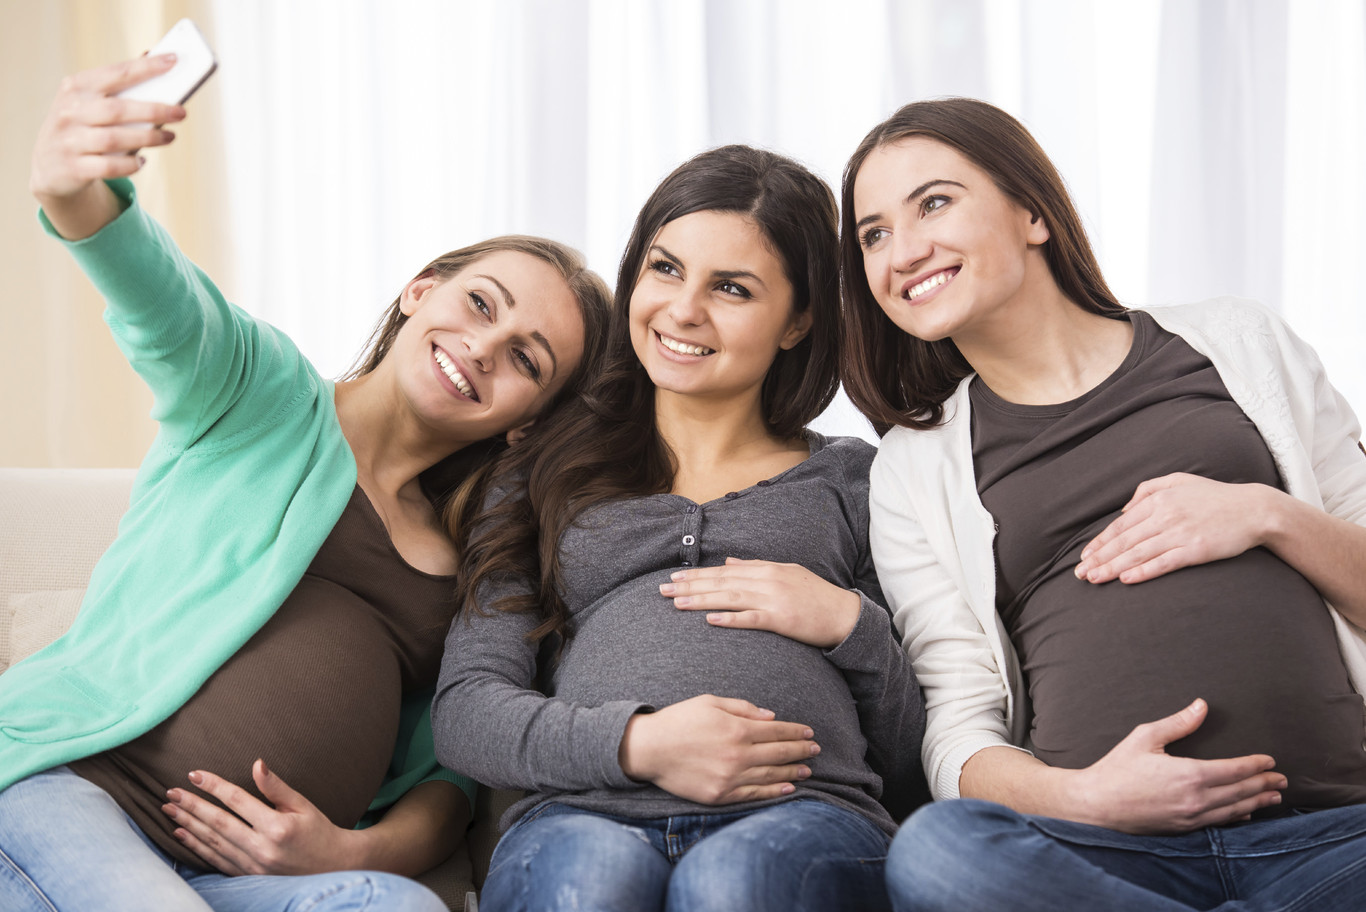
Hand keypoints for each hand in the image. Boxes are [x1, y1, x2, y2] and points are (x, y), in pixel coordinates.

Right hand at [31, 54, 185, 237]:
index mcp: (76, 87)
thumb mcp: (88, 101)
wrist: (48, 165)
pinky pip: (110, 166)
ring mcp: (70, 140)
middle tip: (181, 112)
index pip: (115, 74)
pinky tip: (143, 161)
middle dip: (154, 110)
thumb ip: (118, 85)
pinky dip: (130, 165)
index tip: (173, 61)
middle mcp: (70, 111)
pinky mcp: (74, 167)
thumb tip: (154, 59)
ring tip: (170, 136)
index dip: (145, 68)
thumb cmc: (81, 126)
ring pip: (115, 139)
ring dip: (149, 138)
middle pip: (118, 109)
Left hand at [162, 759, 362, 875]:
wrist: (333, 867)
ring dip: (188, 824)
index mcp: (278, 826)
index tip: (194, 774)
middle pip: (218, 823)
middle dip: (192, 805)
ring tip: (169, 810)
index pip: (237, 801)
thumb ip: (276, 786)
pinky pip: (215, 860)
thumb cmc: (319, 831)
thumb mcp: (303, 804)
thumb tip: (256, 763)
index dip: (214, 786)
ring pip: (212, 842)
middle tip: (170, 792)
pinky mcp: (248, 876)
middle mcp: (263, 848)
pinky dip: (196, 847)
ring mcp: (253, 866)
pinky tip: (182, 834)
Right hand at [618, 694, 818, 804]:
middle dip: (800, 751)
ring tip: (807, 769)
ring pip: (771, 776)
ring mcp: (730, 777)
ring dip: (793, 772)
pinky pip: (754, 795)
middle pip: (779, 753)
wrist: (649, 749)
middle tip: (815, 750)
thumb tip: (770, 716)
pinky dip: (774, 792)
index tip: (809, 732)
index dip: (796, 732)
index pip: (777, 730)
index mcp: (737, 729)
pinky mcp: (720, 795)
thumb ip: (743, 708)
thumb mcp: (710, 702)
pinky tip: (788, 788)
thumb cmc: (679, 720)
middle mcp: (738, 754)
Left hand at [661, 557, 860, 647]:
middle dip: (690, 585)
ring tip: (676, 603)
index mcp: (766, 569)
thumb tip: (728, 563)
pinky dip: (730, 619)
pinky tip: (710, 620)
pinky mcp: (782, 619)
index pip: (724, 571)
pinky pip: (751, 619)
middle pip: (721, 582)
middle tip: (663, 590)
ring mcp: (774, 599)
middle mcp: (767, 580)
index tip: (674, 577)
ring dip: (701, 600)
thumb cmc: (814, 596)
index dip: (697, 574)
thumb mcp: (785, 573)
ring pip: (730, 598)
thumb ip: (755, 567)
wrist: (843, 614)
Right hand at [1074, 699, 1285, 833]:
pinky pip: (1219, 823)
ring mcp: (1191, 818)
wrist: (1096, 805)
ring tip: (1274, 796)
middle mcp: (1196, 800)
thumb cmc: (1117, 769)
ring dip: (1257, 802)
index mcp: (1189, 774)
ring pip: (1234, 810)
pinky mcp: (1183, 829)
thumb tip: (1201, 705)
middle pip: (1240, 791)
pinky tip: (1246, 814)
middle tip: (1282, 779)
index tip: (1269, 760)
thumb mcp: (1144, 738)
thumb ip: (1177, 723)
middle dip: (1264, 784)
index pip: (1234, 770)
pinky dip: (1237, 818)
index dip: (1255, 764)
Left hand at [1075, 473, 1272, 584]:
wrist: (1255, 509)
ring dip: (1113, 567)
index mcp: (1159, 500)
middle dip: (1099, 558)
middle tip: (1080, 574)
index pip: (1121, 525)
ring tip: (1094, 579)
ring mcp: (1180, 532)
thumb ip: (1148, 490)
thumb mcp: (1179, 481)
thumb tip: (1123, 509)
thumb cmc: (1215, 496)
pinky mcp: (1196, 549)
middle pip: (1125, 541)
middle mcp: (1166, 515)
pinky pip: (1164, 562)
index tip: (1085, 556)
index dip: (1101, 542)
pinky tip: (1126, 579)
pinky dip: (1143, 571)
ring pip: (1138, 553)